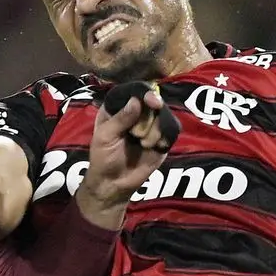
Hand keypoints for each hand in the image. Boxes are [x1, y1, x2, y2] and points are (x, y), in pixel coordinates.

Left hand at [76, 89, 175, 227]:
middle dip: (148, 116)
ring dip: (155, 130)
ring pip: (164, 116)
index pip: (134, 91)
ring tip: (142, 144)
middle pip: (153, 101)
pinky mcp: (162, 139)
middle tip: (138, 132)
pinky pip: (172, 130)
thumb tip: (137, 101)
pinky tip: (155, 147)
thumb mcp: (105, 137)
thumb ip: (120, 119)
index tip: (151, 101)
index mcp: (118, 108)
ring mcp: (151, 125)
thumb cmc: (103, 157)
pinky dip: (165, 137)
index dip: (144, 93)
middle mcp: (136, 113)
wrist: (114, 183)